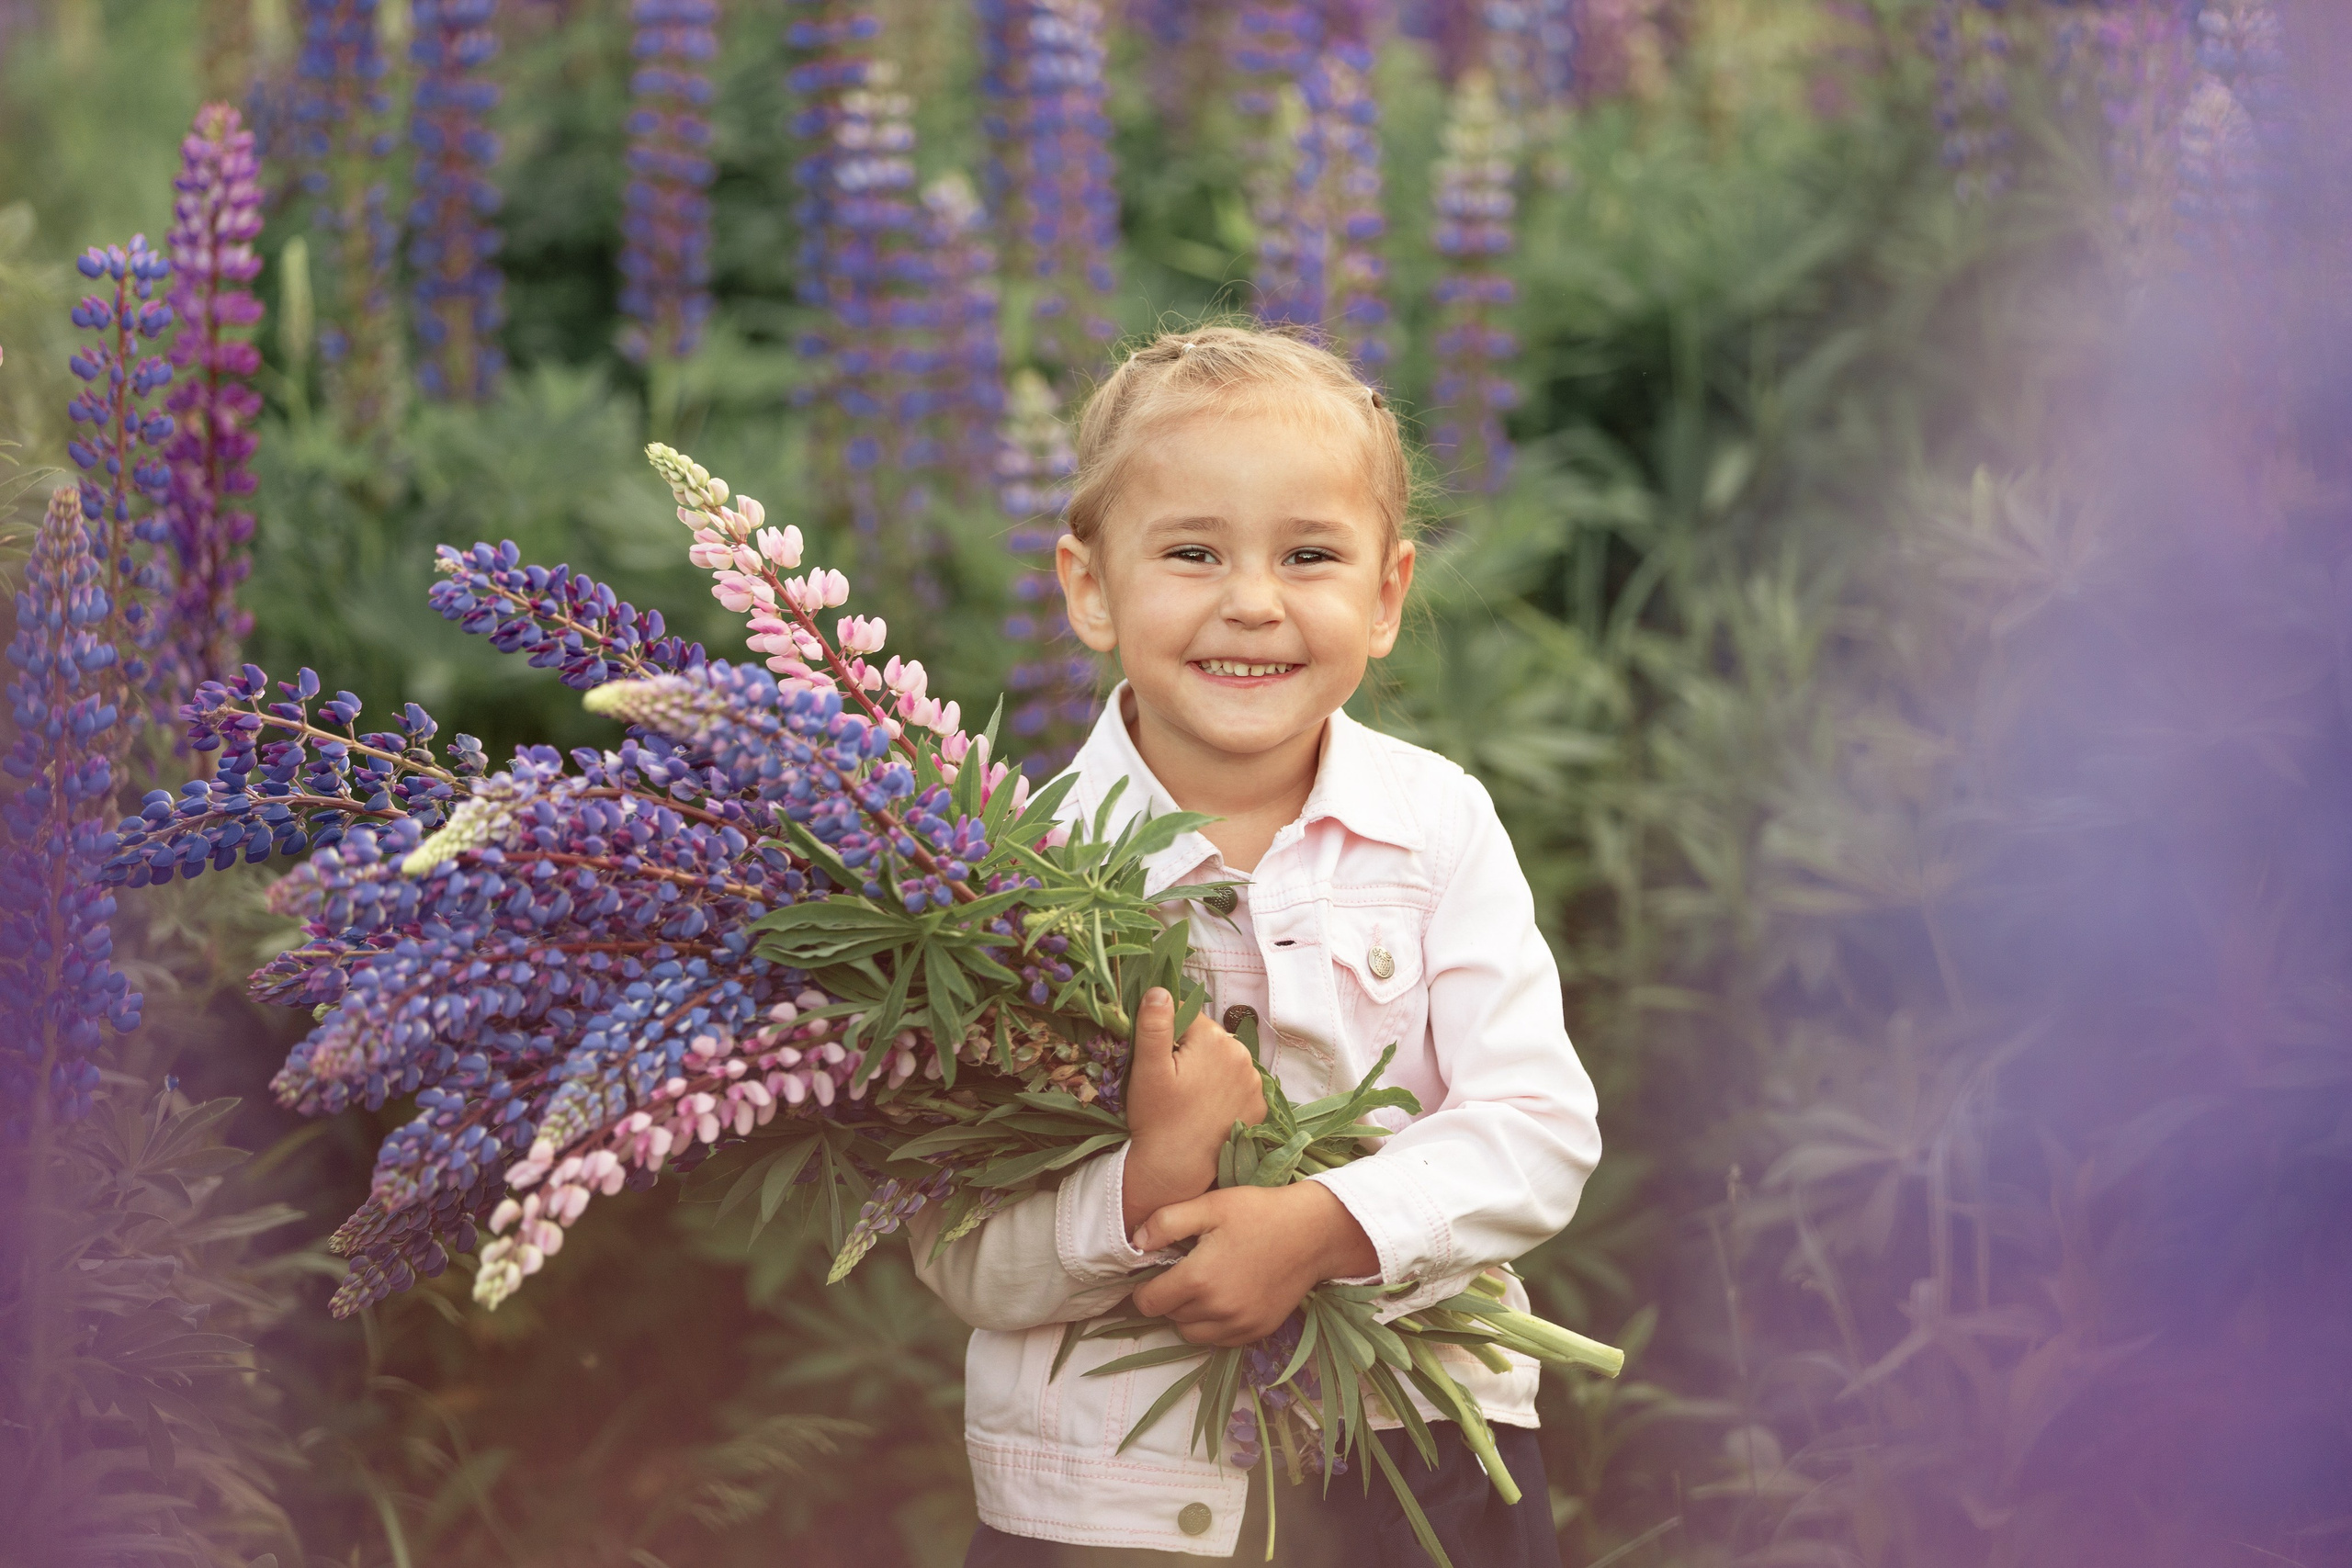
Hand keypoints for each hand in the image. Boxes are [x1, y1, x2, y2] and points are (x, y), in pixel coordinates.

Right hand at [1122, 988, 1265, 1232]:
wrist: (1176, 1169)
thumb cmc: (1156, 1119)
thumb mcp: (1147, 1069)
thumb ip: (1154, 1025)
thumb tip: (1160, 989)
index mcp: (1215, 1039)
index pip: (1187, 1016)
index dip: (1168, 1033)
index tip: (1159, 1060)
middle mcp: (1243, 1055)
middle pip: (1209, 1039)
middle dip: (1191, 1051)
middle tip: (1172, 1082)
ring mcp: (1255, 1083)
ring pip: (1225, 1061)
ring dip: (1209, 1071)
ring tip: (1189, 1099)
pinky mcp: (1260, 1107)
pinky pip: (1239, 1086)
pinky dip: (1225, 1092)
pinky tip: (1206, 1110)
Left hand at [1130, 1183, 1380, 1345]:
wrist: (1313, 1233)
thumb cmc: (1259, 1212)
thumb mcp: (1210, 1204)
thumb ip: (1165, 1222)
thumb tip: (1135, 1243)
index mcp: (1199, 1280)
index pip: (1147, 1303)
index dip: (1144, 1287)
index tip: (1156, 1270)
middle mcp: (1217, 1311)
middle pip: (1169, 1318)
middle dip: (1168, 1297)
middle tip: (1183, 1270)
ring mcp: (1239, 1325)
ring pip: (1192, 1334)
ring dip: (1188, 1315)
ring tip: (1202, 1285)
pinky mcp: (1257, 1331)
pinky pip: (1220, 1340)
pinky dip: (1213, 1325)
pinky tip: (1224, 1297)